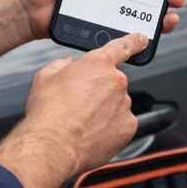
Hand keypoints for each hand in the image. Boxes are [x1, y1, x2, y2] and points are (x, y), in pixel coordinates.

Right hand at [0, 33, 149, 187]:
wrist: (52, 147)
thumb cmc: (48, 114)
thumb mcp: (45, 77)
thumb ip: (61, 64)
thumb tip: (67, 64)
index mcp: (98, 63)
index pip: (123, 46)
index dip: (134, 41)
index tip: (141, 40)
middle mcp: (116, 81)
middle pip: (113, 82)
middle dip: (99, 91)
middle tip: (80, 104)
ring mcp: (124, 105)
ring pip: (117, 104)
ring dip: (104, 110)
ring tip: (83, 122)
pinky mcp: (128, 127)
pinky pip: (121, 123)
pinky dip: (110, 128)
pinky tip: (92, 132)